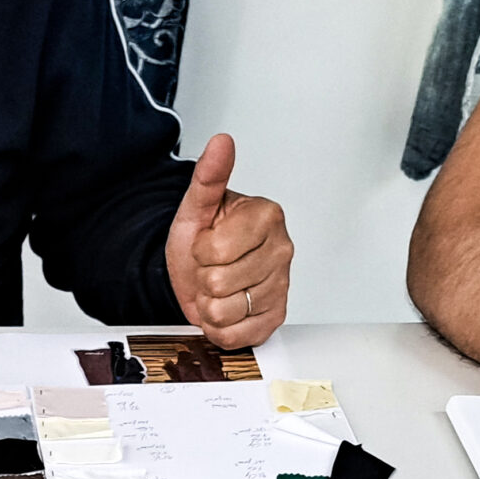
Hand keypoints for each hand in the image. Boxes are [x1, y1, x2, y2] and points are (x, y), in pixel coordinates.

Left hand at [164, 134, 292, 349]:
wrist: (200, 271)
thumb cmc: (202, 238)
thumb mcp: (197, 208)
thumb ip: (208, 177)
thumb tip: (221, 142)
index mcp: (267, 217)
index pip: (215, 250)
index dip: (199, 251)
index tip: (206, 244)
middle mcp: (282, 250)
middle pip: (218, 283)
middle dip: (203, 279)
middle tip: (211, 268)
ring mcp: (281, 286)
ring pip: (224, 312)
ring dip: (209, 304)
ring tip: (217, 288)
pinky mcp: (275, 317)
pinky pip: (234, 336)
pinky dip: (219, 327)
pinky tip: (226, 307)